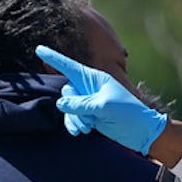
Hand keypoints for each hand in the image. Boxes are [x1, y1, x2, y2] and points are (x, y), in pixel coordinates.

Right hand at [36, 45, 167, 154]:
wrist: (143, 132)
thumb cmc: (129, 114)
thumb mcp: (104, 106)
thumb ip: (81, 104)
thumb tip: (60, 104)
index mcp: (95, 79)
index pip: (70, 67)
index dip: (54, 58)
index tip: (39, 49)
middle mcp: (90, 88)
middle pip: (67, 92)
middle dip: (72, 107)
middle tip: (89, 119)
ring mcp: (89, 102)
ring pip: (68, 107)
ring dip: (74, 119)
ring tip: (87, 128)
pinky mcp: (90, 115)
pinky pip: (73, 118)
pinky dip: (74, 124)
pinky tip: (81, 132)